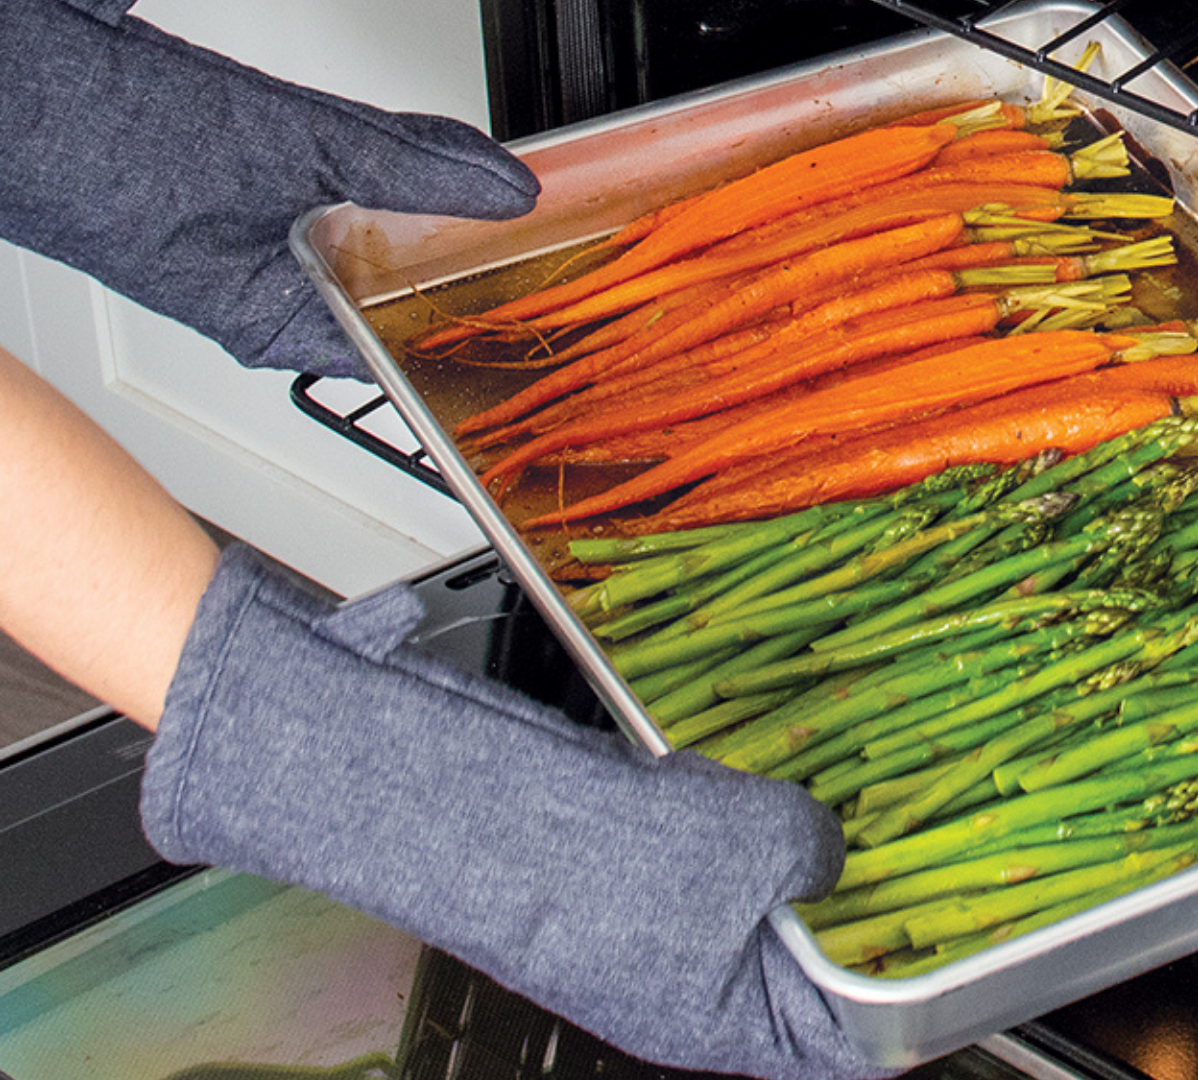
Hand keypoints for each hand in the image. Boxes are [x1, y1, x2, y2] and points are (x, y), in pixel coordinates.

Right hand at [0, 1, 538, 378]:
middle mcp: (273, 290)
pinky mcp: (257, 176)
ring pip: (382, 230)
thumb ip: (402, 165)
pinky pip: (351, 180)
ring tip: (512, 199)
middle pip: (404, 288)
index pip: (404, 350)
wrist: (14, 78)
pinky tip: (443, 154)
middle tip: (554, 241)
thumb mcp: (284, 150)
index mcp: (274, 322)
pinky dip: (392, 165)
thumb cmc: (97, 145)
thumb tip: (502, 188)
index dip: (475, 323)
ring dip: (435, 208)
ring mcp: (264, 234)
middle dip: (470, 261)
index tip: (547, 297)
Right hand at [143, 546, 882, 1079]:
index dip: (905, 989)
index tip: (955, 941)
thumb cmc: (600, 854)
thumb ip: (818, 854)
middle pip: (800, 961)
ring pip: (751, 894)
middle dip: (850, 901)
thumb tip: (828, 848)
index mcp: (721, 1027)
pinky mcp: (618, 869)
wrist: (460, 798)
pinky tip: (738, 775)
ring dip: (785, 846)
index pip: (843, 1041)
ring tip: (821, 796)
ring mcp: (649, 930)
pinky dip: (730, 814)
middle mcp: (686, 991)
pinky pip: (701, 848)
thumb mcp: (755, 849)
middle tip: (905, 841)